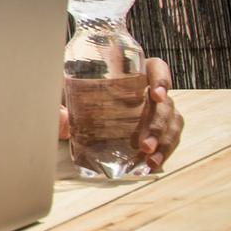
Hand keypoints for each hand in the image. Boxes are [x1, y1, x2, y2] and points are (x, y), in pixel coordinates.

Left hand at [56, 57, 183, 172]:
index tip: (155, 95)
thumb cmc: (71, 92)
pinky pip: (169, 136)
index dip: (162, 78)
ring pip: (171, 121)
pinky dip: (164, 150)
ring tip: (150, 159)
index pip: (156, 67)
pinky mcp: (154, 127)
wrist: (70, 107)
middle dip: (158, 125)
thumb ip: (58, 103)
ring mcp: (153, 109)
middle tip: (144, 145)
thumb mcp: (61, 92)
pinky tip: (152, 163)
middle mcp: (147, 88)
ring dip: (164, 141)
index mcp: (130, 71)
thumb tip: (63, 119)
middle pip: (165, 102)